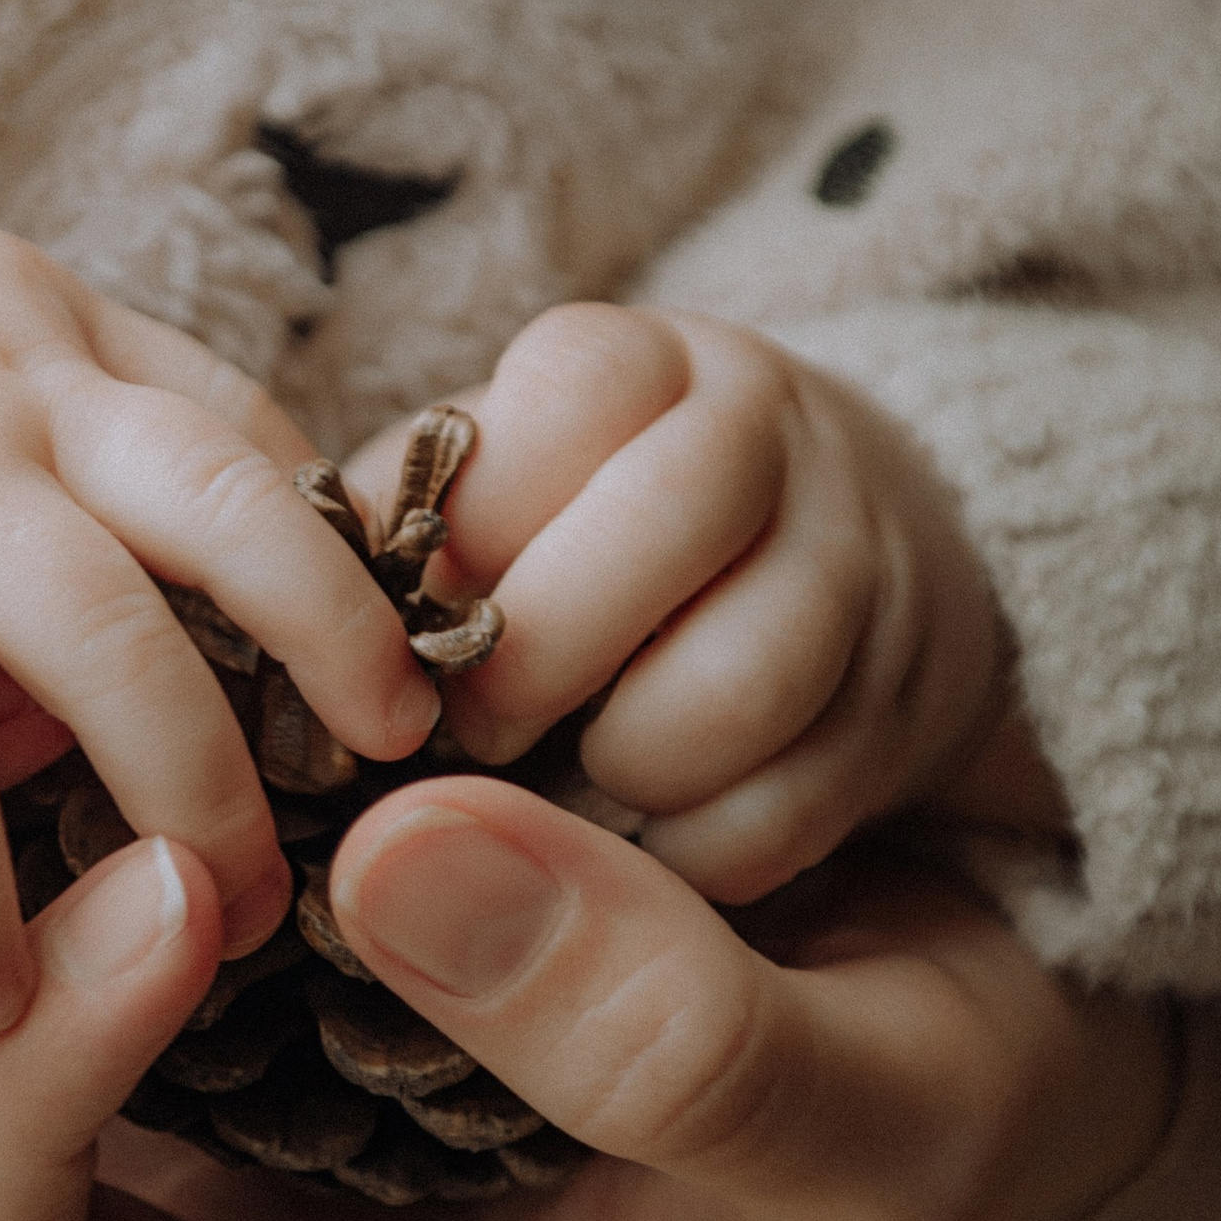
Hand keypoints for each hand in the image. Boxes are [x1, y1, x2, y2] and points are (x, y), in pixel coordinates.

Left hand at [351, 303, 1065, 903]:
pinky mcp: (911, 710)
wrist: (851, 572)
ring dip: (624, 765)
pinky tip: (650, 843)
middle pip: (665, 525)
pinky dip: (695, 854)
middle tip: (480, 727)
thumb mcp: (514, 481)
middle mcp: (782, 441)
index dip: (482, 522)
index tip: (426, 615)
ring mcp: (863, 569)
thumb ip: (413, 521)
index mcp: (658, 366)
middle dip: (538, 657)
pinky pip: (787, 811)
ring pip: (734, 686)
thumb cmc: (605, 541)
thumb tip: (309, 603)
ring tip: (574, 781)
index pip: (577, 391)